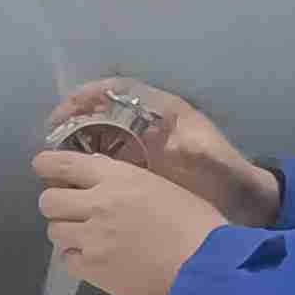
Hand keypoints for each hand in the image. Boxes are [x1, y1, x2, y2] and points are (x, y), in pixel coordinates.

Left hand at [33, 144, 238, 294]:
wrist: (204, 267)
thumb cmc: (196, 222)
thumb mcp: (159, 186)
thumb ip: (124, 183)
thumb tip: (102, 184)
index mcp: (116, 178)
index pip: (63, 164)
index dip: (45, 165)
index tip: (43, 168)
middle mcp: (96, 204)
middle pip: (48, 200)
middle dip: (55, 203)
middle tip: (70, 210)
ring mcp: (91, 239)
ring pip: (53, 231)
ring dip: (66, 231)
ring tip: (86, 236)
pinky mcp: (93, 270)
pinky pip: (67, 260)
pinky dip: (77, 258)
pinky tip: (96, 259)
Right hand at [40, 78, 280, 229]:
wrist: (243, 204)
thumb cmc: (227, 178)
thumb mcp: (213, 161)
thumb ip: (195, 150)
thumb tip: (174, 144)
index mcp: (166, 112)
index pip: (120, 90)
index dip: (88, 95)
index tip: (64, 112)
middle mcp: (150, 123)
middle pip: (103, 109)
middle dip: (74, 119)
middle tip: (51, 141)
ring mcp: (144, 145)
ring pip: (101, 133)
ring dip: (77, 143)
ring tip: (56, 164)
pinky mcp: (141, 168)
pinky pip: (107, 159)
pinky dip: (88, 166)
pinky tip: (75, 183)